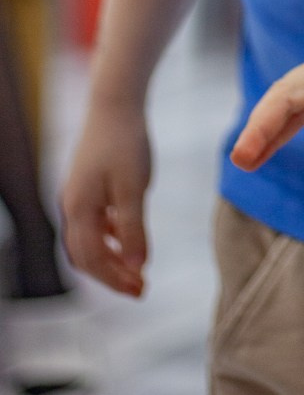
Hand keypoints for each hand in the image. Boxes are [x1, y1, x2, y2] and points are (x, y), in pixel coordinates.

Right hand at [61, 98, 151, 296]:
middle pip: (86, 256)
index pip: (93, 260)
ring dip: (111, 258)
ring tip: (137, 269)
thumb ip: (134, 229)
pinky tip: (128, 238)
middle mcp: (72, 207)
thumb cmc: (126, 143)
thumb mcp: (134, 188)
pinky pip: (93, 223)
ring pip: (88, 241)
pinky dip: (109, 237)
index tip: (141, 290)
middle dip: (112, 275)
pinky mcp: (87, 186)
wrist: (115, 104)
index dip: (116, 279)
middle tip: (141, 288)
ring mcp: (77, 196)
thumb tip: (138, 267)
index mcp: (79, 210)